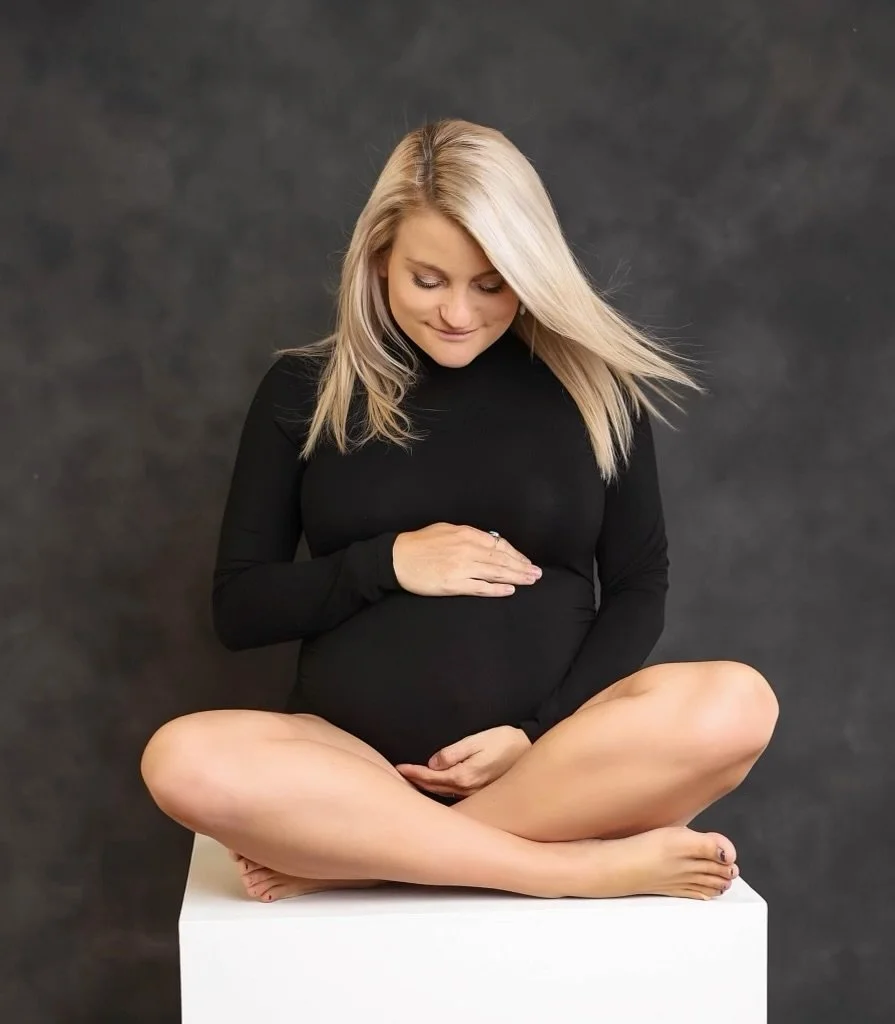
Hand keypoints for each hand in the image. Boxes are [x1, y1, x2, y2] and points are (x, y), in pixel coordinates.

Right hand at [392, 523, 541, 597]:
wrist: (396, 558)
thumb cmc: (419, 543)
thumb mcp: (445, 529)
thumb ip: (468, 535)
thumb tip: (489, 541)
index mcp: (465, 534)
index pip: (498, 544)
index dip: (515, 554)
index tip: (526, 561)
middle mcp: (466, 549)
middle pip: (501, 559)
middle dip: (522, 566)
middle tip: (537, 574)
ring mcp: (461, 568)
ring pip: (495, 573)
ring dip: (516, 577)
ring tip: (530, 581)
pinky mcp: (453, 584)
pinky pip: (480, 588)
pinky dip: (497, 589)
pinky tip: (509, 590)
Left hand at [395, 725, 532, 798]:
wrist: (530, 753)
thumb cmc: (505, 742)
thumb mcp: (477, 741)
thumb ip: (453, 752)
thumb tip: (432, 763)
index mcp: (463, 776)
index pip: (430, 776)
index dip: (412, 772)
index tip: (398, 768)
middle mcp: (466, 789)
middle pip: (433, 788)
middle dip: (415, 783)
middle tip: (398, 778)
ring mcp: (473, 794)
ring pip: (442, 793)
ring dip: (425, 788)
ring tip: (411, 782)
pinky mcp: (479, 793)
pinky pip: (452, 794)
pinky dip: (439, 790)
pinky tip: (434, 786)